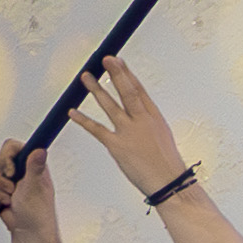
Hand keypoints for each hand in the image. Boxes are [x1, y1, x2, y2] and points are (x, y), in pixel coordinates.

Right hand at [0, 136, 60, 242]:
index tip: (10, 173)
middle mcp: (17, 169)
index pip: (11, 146)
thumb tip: (40, 150)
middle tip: (11, 191)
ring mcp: (5, 179)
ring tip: (8, 201)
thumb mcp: (35, 188)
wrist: (28, 232)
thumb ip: (35, 168)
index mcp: (29, 164)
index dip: (6, 158)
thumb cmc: (38, 213)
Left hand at [72, 53, 189, 198]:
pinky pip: (96, 130)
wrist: (169, 183)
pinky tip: (72, 111)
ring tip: (85, 77)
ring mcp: (129, 132)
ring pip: (110, 106)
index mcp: (155, 118)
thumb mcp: (162, 138)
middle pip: (127, 92)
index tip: (118, 61)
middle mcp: (142, 121)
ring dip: (96, 90)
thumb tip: (139, 118)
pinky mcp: (117, 146)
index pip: (139, 91)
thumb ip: (148, 125)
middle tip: (106, 59)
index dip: (127, 74)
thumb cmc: (167, 165)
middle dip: (116, 74)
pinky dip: (83, 120)